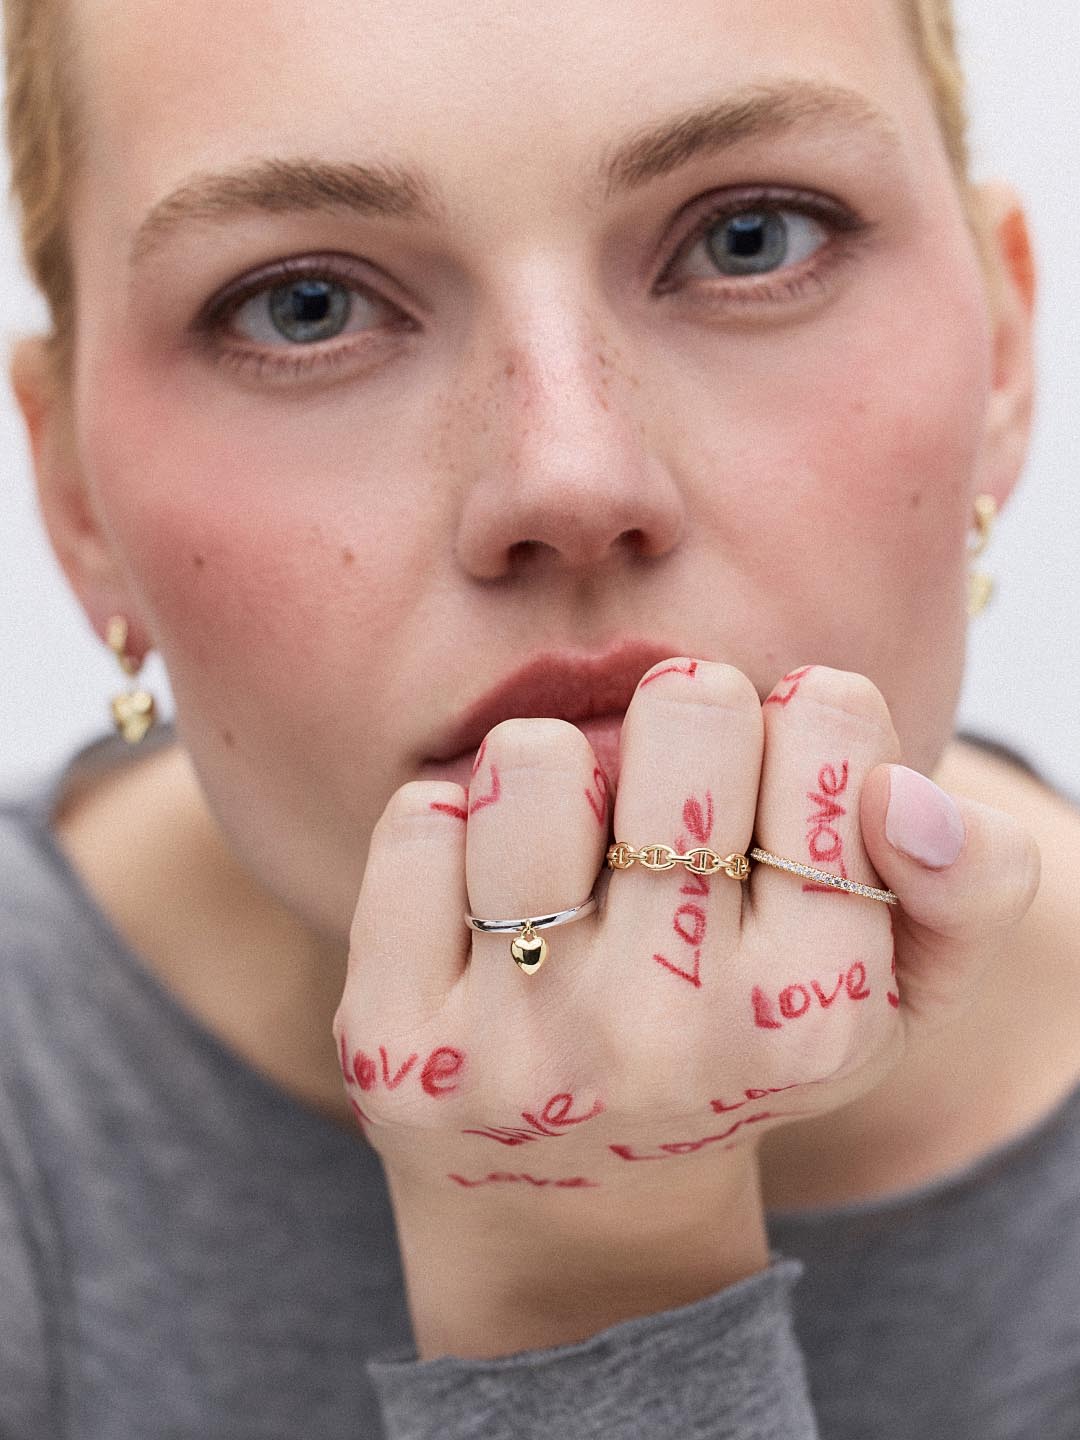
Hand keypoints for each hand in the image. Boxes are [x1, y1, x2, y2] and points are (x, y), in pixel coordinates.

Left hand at [333, 660, 1037, 1357]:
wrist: (576, 1197)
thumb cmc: (741, 1044)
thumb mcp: (894, 988)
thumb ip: (970, 881)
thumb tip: (899, 795)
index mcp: (812, 1008)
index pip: (826, 717)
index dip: (797, 723)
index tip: (770, 787)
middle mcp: (667, 1035)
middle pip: (687, 708)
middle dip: (682, 727)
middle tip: (668, 812)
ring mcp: (520, 1044)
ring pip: (537, 755)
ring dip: (558, 774)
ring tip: (573, 856)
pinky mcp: (400, 1041)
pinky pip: (417, 819)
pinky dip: (451, 826)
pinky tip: (480, 902)